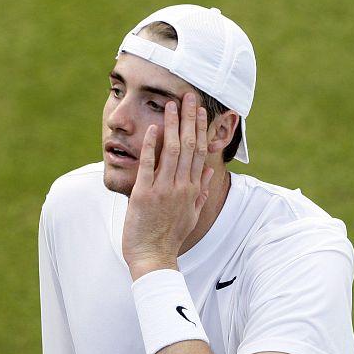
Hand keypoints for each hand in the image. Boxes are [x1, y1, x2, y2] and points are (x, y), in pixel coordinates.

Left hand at [122, 92, 214, 280]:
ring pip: (171, 151)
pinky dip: (151, 146)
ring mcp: (163, 189)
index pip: (200, 152)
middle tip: (189, 96)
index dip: (200, 129)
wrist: (154, 258)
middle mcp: (181, 186)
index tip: (201, 111)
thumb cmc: (170, 238)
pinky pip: (149, 166)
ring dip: (172, 125)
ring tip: (172, 105)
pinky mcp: (144, 194)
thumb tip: (210, 174)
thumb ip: (201, 193)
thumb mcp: (192, 216)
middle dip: (189, 119)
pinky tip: (153, 128)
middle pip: (188, 145)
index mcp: (192, 189)